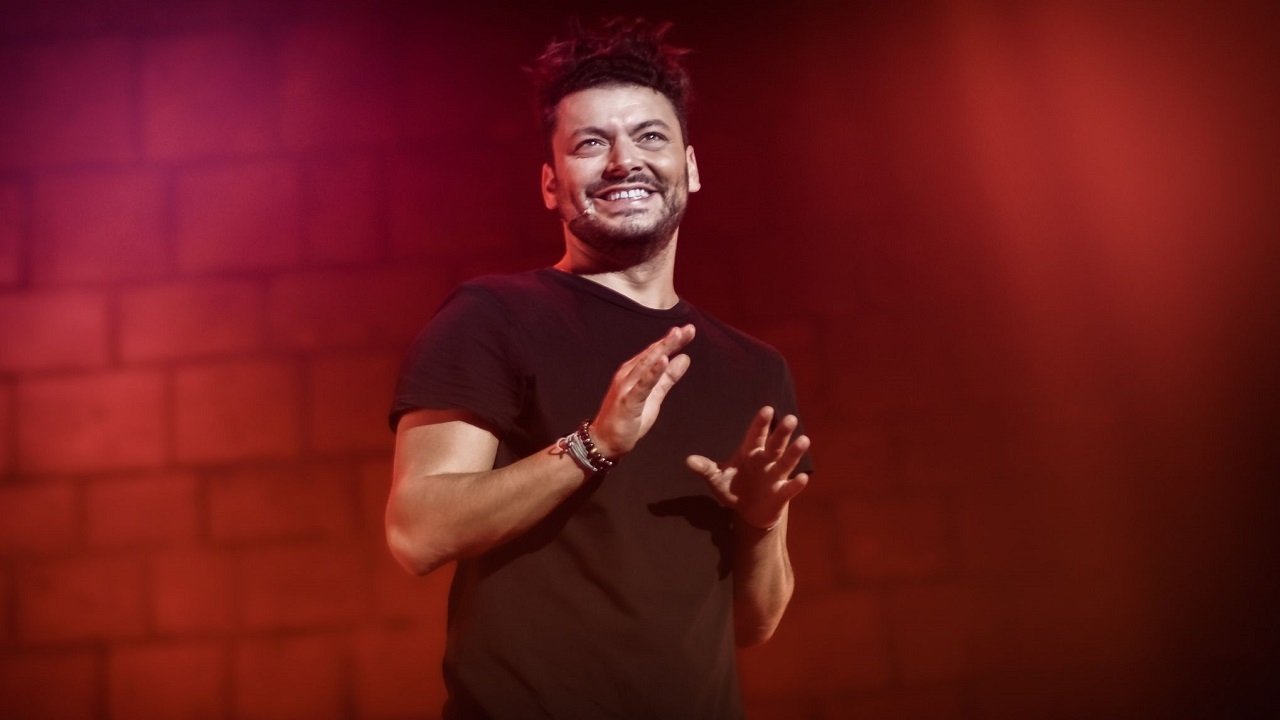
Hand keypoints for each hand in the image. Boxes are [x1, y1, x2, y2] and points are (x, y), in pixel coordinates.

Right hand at [590, 324, 695, 457]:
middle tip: (688, 329)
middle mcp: (628, 375)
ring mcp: (626, 387)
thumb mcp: (654, 396)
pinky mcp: (627, 402)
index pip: (655, 353)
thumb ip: (668, 378)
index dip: (672, 341)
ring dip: (662, 350)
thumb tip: (685, 358)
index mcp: (634, 372)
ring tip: (677, 337)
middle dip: (670, 341)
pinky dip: (652, 372)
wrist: (605, 442)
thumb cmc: (628, 418)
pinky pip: (642, 385)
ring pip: (646, 365)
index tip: (688, 330)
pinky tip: (663, 361)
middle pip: (652, 354)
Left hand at [686, 406, 810, 529]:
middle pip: (775, 444)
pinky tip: (802, 478)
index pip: (756, 435)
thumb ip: (705, 468)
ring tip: (804, 441)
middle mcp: (766, 460)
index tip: (767, 410)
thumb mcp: (717, 478)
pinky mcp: (782, 493)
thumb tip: (688, 460)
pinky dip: (796, 484)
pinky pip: (790, 488)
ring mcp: (776, 476)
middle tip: (791, 418)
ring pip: (787, 461)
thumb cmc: (733, 488)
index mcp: (750, 452)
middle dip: (783, 433)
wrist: (748, 512)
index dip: (761, 423)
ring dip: (795, 452)